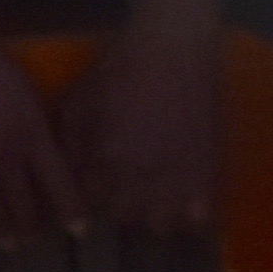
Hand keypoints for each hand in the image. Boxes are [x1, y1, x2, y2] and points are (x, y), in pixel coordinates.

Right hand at [0, 2, 84, 240]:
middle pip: (25, 213)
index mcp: (29, 133)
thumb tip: (50, 159)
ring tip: (9, 238)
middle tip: (37, 234)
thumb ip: (37, 127)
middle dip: (35, 229)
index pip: (60, 188)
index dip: (72, 214)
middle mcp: (1, 156)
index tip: (78, 229)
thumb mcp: (20, 87)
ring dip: (3, 229)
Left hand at [52, 0, 226, 232]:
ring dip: (152, 213)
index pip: (88, 201)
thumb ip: (69, 140)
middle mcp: (141, 176)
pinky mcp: (208, 175)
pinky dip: (187, 213)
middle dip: (117, 204)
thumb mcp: (81, 97)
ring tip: (150, 193)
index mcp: (106, 157)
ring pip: (160, 224)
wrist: (175, 46)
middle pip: (123, 217)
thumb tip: (64, 173)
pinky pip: (196, 218)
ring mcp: (178, 179)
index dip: (87, 194)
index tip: (91, 186)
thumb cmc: (122, 67)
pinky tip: (180, 196)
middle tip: (120, 186)